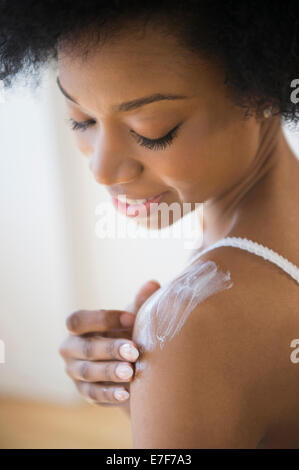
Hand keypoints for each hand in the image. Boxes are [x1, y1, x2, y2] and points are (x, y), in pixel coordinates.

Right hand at [59, 280, 160, 406]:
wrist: (128, 363)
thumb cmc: (126, 333)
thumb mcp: (131, 319)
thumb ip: (140, 302)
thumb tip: (152, 284)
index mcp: (78, 327)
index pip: (77, 321)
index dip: (102, 319)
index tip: (132, 319)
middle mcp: (71, 349)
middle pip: (84, 348)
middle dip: (109, 349)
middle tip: (134, 351)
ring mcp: (75, 372)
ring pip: (88, 372)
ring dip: (109, 372)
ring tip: (130, 372)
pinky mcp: (85, 392)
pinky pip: (93, 394)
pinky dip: (109, 394)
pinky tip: (126, 393)